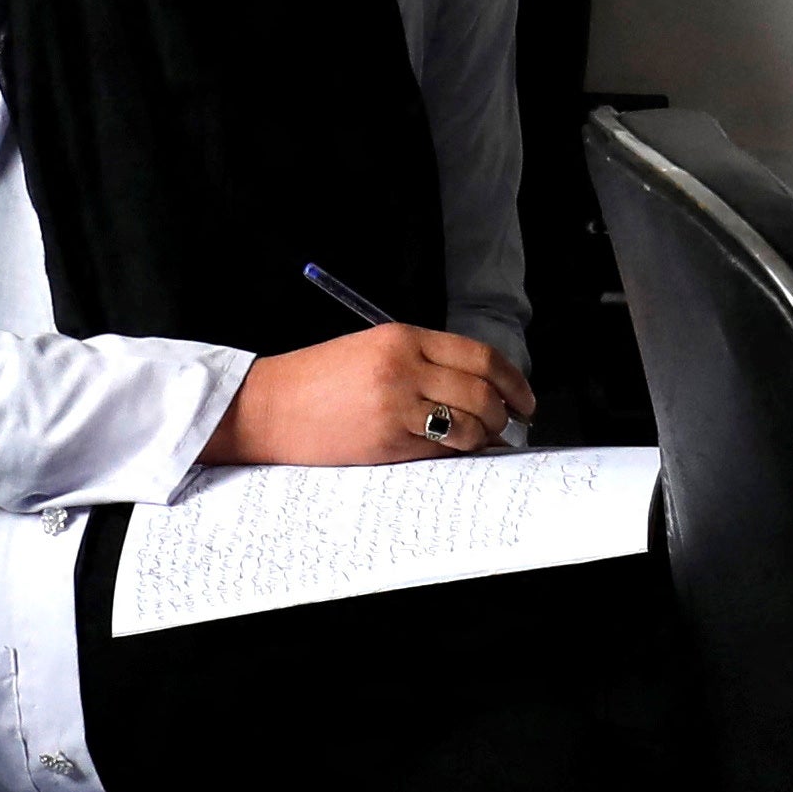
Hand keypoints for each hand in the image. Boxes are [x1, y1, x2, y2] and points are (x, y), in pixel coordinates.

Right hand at [206, 322, 535, 465]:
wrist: (268, 407)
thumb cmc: (316, 380)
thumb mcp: (370, 351)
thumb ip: (422, 361)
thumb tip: (477, 388)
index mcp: (401, 337)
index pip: (479, 356)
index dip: (513, 380)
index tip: (524, 397)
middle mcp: (404, 368)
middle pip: (483, 392)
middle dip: (506, 413)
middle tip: (510, 423)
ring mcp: (397, 407)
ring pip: (469, 424)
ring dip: (486, 437)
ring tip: (483, 440)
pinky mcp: (388, 442)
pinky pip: (442, 450)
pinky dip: (460, 454)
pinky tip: (459, 453)